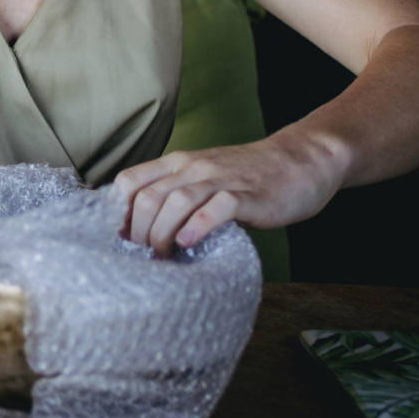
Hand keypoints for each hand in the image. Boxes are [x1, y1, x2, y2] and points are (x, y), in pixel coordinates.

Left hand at [113, 130, 347, 255]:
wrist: (300, 160)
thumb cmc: (248, 176)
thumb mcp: (204, 177)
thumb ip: (177, 194)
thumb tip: (143, 230)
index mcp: (178, 163)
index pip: (129, 181)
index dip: (119, 213)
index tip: (122, 240)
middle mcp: (193, 168)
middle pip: (147, 197)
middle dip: (139, 232)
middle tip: (146, 256)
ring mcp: (220, 179)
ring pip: (175, 202)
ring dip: (162, 234)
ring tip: (164, 256)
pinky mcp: (247, 195)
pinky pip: (215, 208)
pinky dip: (197, 226)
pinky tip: (189, 242)